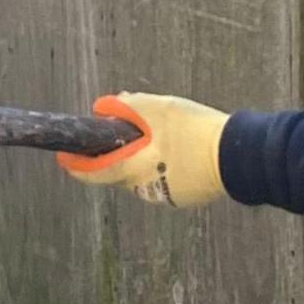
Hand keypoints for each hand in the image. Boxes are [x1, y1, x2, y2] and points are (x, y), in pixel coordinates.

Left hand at [63, 93, 229, 210]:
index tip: (64, 156)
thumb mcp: (160, 109)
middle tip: (124, 131)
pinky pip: (165, 179)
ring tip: (161, 135)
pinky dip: (165, 164)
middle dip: (118, 152)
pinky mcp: (185, 196)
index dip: (76, 164)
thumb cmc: (197, 132)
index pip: (94, 172)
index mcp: (134, 171)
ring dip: (144, 157)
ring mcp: (167, 196)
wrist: (240, 156)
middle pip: (120, 172)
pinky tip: (180, 148)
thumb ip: (129, 106)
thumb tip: (105, 106)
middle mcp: (146, 190)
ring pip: (144, 175)